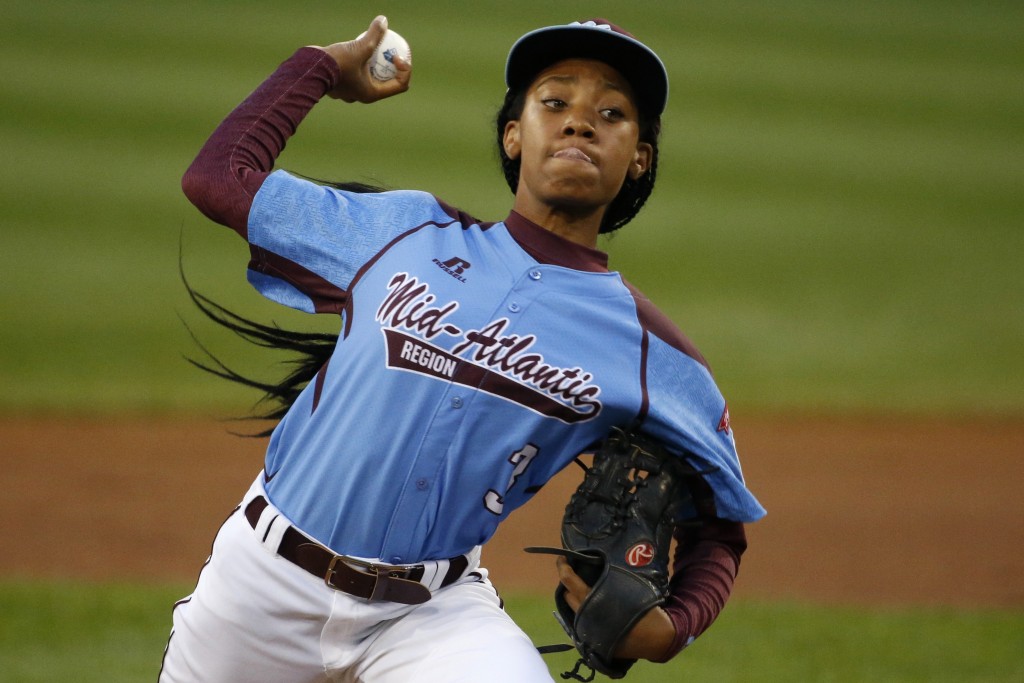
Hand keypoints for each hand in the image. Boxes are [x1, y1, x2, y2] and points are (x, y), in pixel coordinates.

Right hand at [315, 15, 410, 102]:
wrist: (309, 69)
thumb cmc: (336, 64)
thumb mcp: (359, 47)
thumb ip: (374, 35)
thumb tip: (384, 21)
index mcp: (371, 94)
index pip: (399, 85)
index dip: (404, 70)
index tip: (396, 56)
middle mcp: (362, 95)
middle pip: (385, 80)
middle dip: (390, 66)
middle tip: (389, 49)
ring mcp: (350, 91)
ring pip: (368, 76)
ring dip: (373, 63)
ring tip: (371, 47)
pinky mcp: (340, 83)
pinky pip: (355, 72)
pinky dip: (359, 62)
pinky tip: (357, 47)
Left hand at [556, 556, 675, 661]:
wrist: (654, 637)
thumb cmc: (642, 608)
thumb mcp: (625, 586)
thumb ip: (606, 578)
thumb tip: (593, 567)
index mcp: (591, 600)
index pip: (568, 580)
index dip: (563, 566)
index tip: (562, 558)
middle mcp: (584, 616)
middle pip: (567, 596)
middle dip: (568, 584)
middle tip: (577, 574)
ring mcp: (587, 630)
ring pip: (573, 610)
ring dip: (575, 599)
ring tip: (585, 590)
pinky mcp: (592, 641)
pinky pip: (581, 622)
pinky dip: (584, 613)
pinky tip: (594, 607)